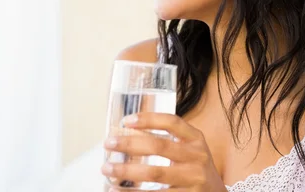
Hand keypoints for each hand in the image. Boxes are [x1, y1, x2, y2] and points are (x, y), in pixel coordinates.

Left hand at [102, 112, 226, 191]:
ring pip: (154, 173)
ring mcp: (194, 179)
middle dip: (130, 144)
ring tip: (107, 169)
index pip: (172, 122)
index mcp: (196, 139)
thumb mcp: (190, 151)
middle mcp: (197, 157)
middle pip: (159, 146)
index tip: (126, 120)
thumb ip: (168, 143)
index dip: (149, 119)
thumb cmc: (195, 170)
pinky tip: (116, 191)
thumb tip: (126, 137)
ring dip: (126, 171)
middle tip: (108, 143)